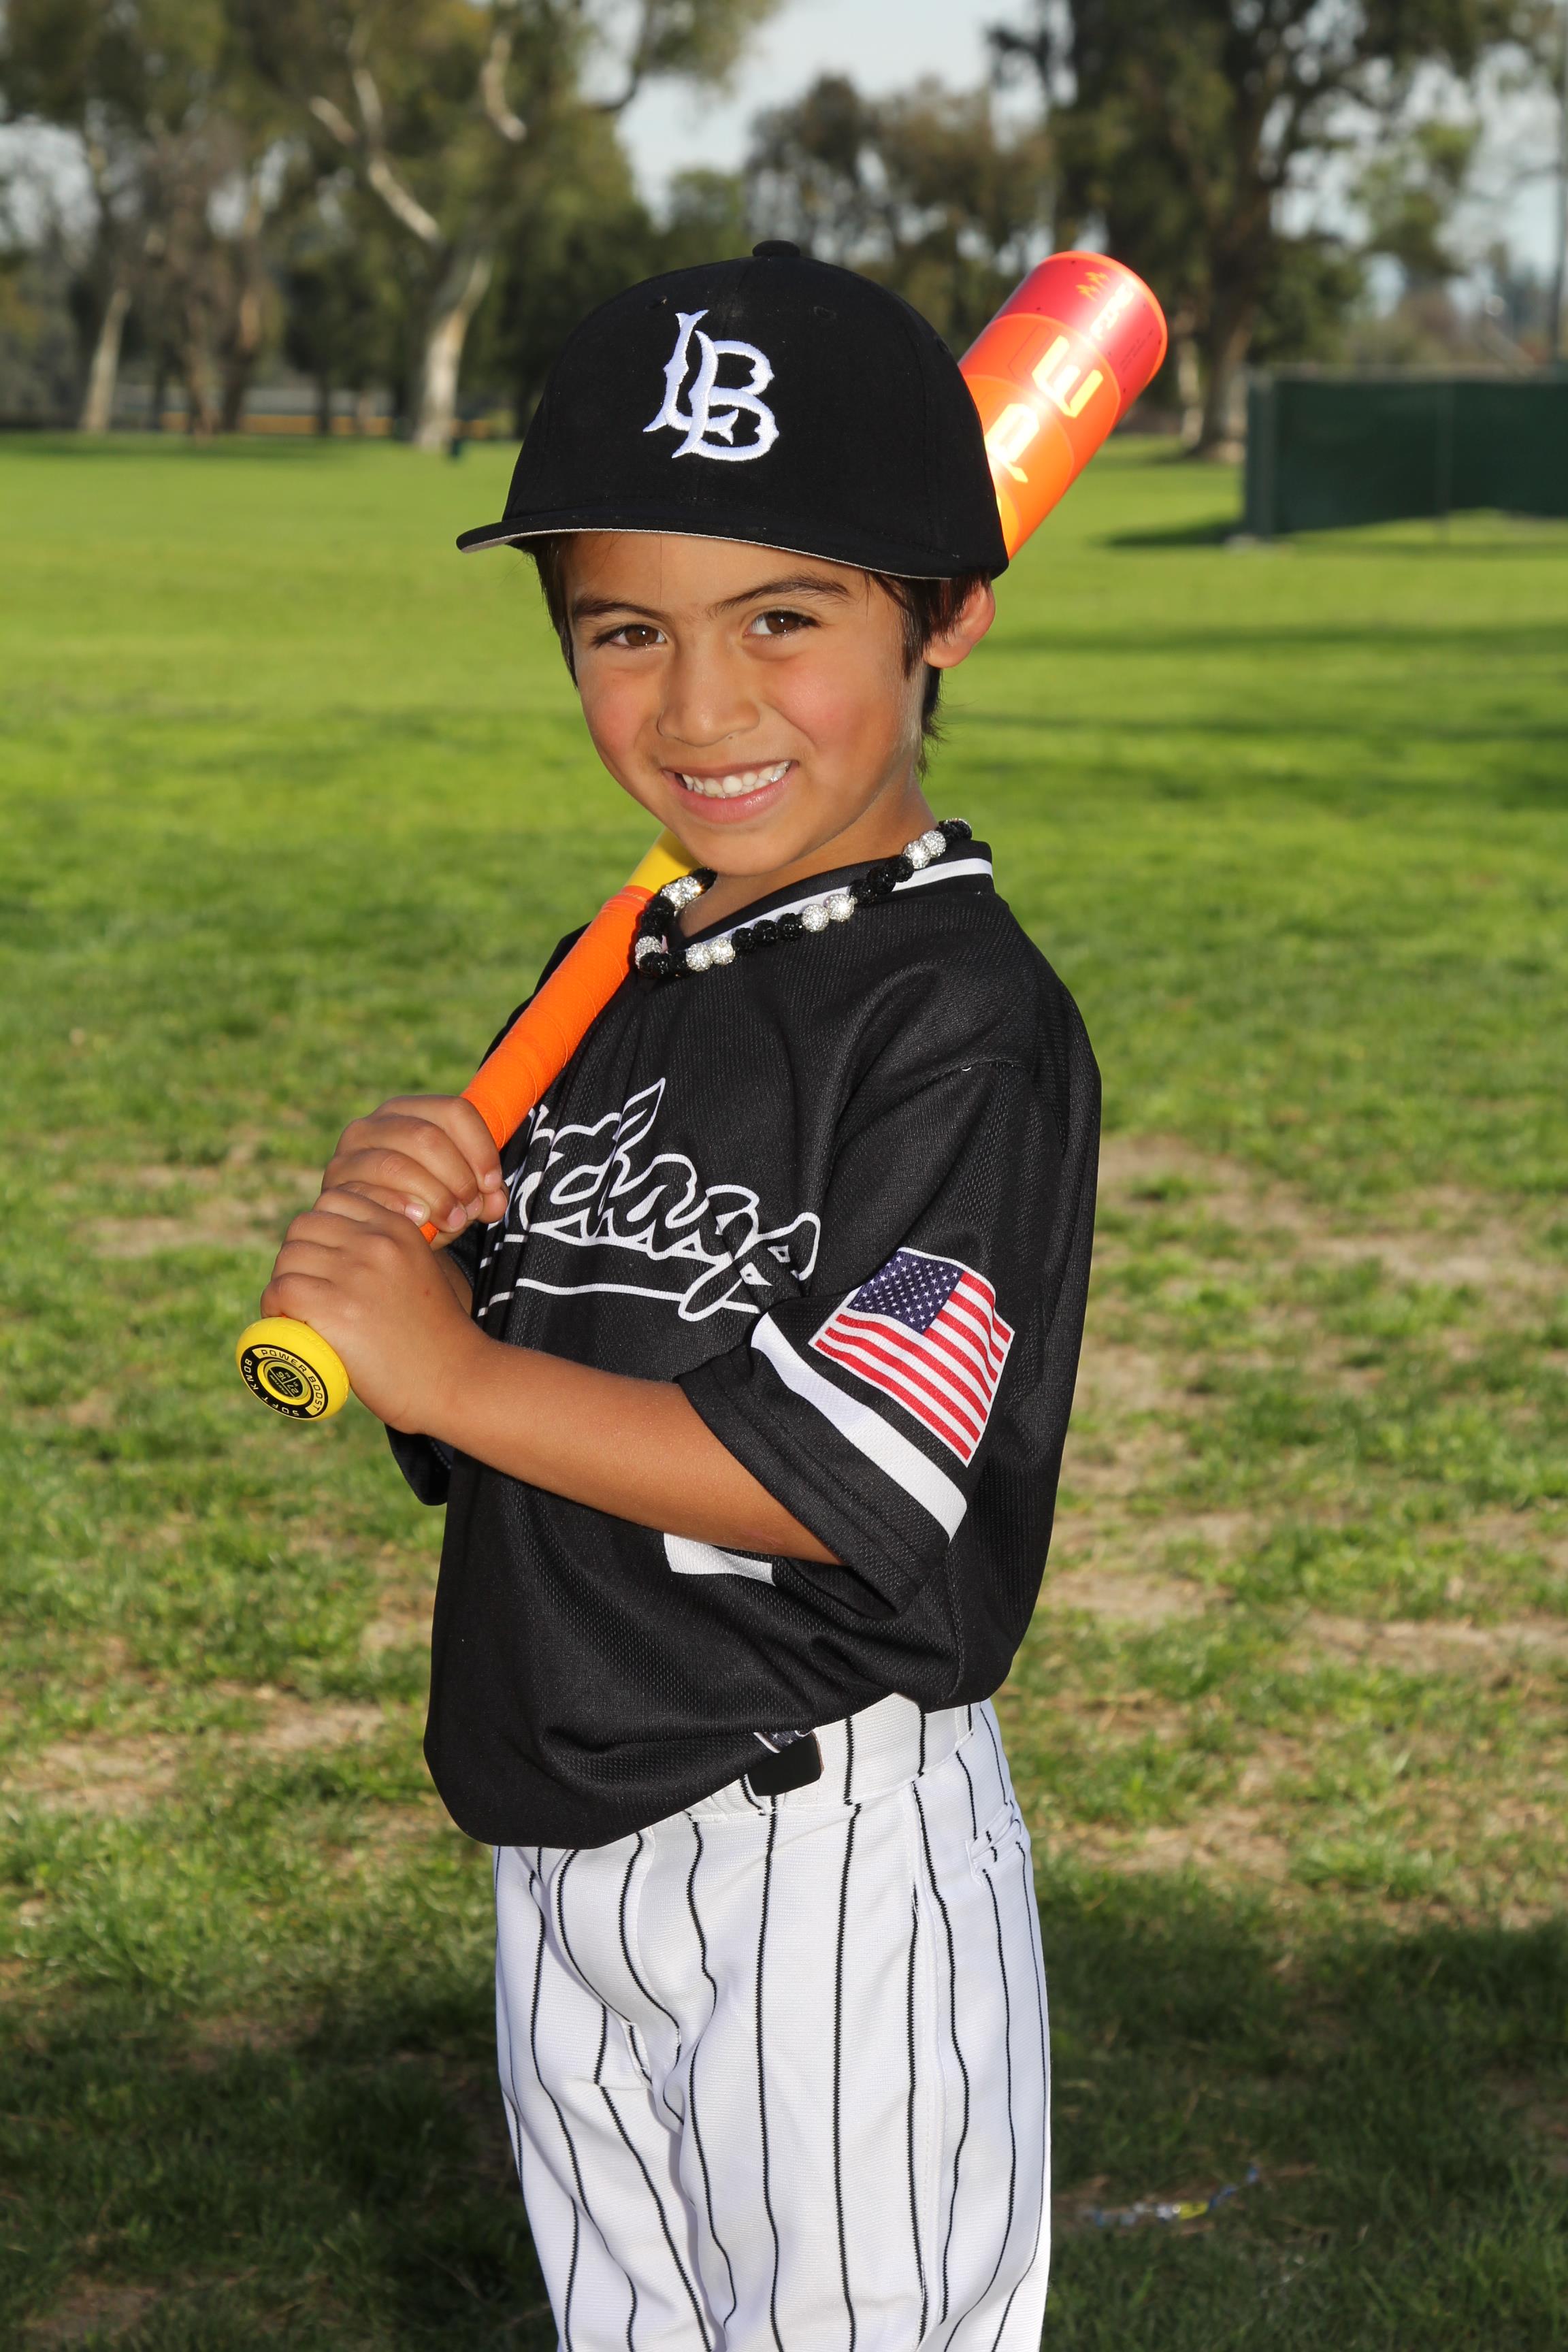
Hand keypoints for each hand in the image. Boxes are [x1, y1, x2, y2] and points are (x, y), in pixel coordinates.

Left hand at [261, 1189, 482, 1430]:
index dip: (319, 1230)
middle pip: (304, 1226)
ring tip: (297, 1310)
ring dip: (284, 1283)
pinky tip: (288, 1321)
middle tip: (307, 1290)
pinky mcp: (336, 1309)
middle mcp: (377, 1243)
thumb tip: (335, 1249)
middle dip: (297, 1257)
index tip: (323, 1261)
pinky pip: (282, 1290)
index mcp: (398, 1228)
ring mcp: (357, 1274)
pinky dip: (274, 1306)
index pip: (335, 1200)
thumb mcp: (420, 1271)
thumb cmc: (435, 1336)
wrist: (456, 1379)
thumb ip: (388, 1252)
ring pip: (289, 1258)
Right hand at [322, 1094, 507, 1243]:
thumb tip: (494, 1202)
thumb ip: (483, 1195)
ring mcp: (348, 1154)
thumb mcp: (458, 1194)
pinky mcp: (335, 1186)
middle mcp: (374, 1124)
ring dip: (433, 1196)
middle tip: (472, 1208)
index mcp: (409, 1110)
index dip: (480, 1147)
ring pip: (397, 1165)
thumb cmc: (425, 1204)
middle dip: (458, 1177)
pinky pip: (368, 1193)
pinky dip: (399, 1208)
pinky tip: (419, 1221)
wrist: (376, 1235)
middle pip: (428, 1137)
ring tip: (452, 1221)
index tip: (492, 1183)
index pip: (454, 1111)